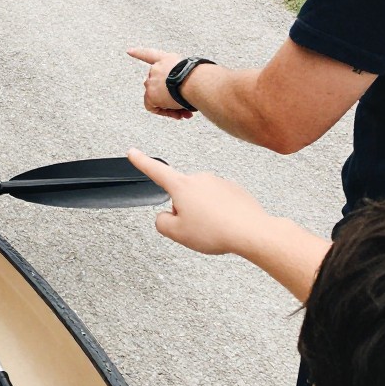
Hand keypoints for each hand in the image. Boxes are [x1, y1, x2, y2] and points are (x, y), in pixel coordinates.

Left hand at [127, 46, 191, 119]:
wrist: (196, 81)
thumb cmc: (201, 78)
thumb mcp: (191, 73)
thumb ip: (182, 80)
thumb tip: (185, 95)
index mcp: (168, 59)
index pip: (150, 54)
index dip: (138, 53)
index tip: (129, 51)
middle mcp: (157, 68)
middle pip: (158, 86)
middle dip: (170, 97)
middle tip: (185, 107)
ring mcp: (152, 81)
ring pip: (157, 98)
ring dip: (170, 106)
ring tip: (185, 112)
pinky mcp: (151, 94)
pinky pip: (152, 107)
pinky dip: (163, 112)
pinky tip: (177, 115)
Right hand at [127, 150, 269, 256]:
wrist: (251, 232)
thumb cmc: (216, 231)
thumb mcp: (176, 233)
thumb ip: (162, 222)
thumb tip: (166, 216)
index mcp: (182, 186)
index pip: (156, 171)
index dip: (141, 161)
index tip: (133, 152)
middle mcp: (200, 179)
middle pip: (181, 194)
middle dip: (184, 209)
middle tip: (195, 227)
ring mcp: (218, 182)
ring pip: (200, 199)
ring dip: (203, 212)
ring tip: (214, 228)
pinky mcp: (234, 189)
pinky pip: (219, 202)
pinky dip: (219, 213)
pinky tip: (225, 224)